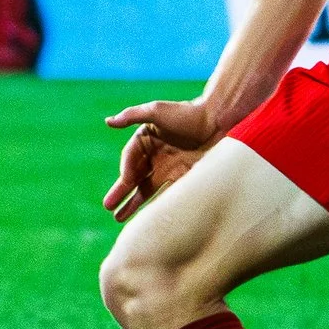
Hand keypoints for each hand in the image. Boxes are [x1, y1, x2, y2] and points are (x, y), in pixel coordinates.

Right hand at [103, 98, 223, 222]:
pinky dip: (159, 205)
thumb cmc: (188, 112)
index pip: (130, 159)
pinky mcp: (185, 176)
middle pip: (135, 177)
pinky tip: (150, 218)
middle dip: (121, 192)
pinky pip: (169, 193)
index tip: (126, 182)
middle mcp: (156, 155)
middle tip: (108, 207)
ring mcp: (170, 168)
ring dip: (134, 203)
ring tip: (119, 218)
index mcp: (146, 140)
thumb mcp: (157, 110)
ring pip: (148, 189)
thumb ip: (132, 115)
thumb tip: (108, 122)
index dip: (126, 170)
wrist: (220, 120)